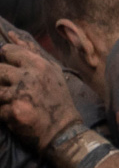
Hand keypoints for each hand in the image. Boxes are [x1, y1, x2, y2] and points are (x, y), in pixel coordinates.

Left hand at [0, 31, 82, 148]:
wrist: (64, 133)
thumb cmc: (57, 101)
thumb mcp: (51, 73)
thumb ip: (30, 53)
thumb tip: (9, 34)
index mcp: (38, 65)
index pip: (7, 51)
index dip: (7, 60)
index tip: (15, 73)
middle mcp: (29, 77)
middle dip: (5, 83)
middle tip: (20, 93)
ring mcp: (20, 94)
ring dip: (4, 99)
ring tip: (20, 105)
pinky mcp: (13, 111)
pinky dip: (5, 114)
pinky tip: (19, 117)